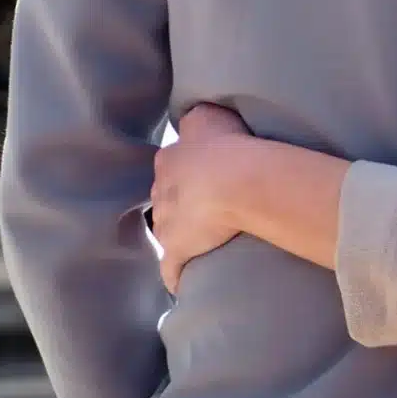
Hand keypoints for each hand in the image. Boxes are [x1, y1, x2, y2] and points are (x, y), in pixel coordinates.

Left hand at [151, 102, 252, 292]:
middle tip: (207, 209)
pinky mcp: (175, 252)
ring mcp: (165, 225)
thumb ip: (192, 122)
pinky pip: (171, 269)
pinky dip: (177, 275)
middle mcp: (160, 192)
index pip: (171, 170)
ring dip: (180, 237)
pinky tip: (185, 281)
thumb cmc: (227, 144)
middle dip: (180, 206)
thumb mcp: (206, 116)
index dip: (187, 175)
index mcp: (167, 161)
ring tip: (202, 241)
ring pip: (166, 232)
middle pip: (166, 201)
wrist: (237, 180)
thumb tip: (188, 127)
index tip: (204, 180)